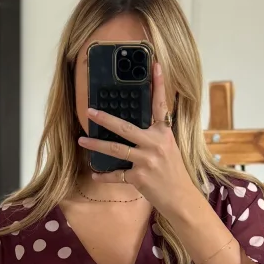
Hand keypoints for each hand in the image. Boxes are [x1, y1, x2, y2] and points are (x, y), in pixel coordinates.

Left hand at [77, 62, 199, 215]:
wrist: (181, 197)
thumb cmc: (174, 172)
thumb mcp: (169, 148)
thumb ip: (155, 135)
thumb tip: (134, 127)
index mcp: (164, 134)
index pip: (160, 105)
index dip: (158, 85)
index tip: (155, 65)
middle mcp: (154, 144)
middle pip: (125, 128)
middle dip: (105, 119)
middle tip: (90, 111)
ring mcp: (146, 161)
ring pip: (116, 149)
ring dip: (96, 144)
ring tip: (82, 139)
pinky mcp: (138, 177)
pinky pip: (116, 175)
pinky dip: (105, 176)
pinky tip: (95, 174)